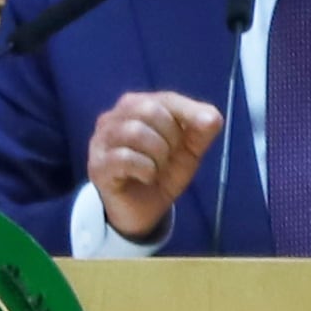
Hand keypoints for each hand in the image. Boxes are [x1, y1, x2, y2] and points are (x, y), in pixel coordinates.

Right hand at [87, 90, 222, 240]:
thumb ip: (201, 131)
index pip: (166, 99)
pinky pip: (124, 158)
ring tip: (158, 168)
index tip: (208, 124)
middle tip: (171, 156)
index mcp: (137, 106)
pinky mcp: (97, 166)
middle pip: (148, 110)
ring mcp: (101, 141)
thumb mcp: (189, 151)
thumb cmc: (162, 172)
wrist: (142, 211)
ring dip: (157, 154)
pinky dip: (145, 169)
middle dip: (170, 136)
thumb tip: (212, 117)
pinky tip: (146, 177)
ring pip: (134, 132)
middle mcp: (114, 117)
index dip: (189, 110)